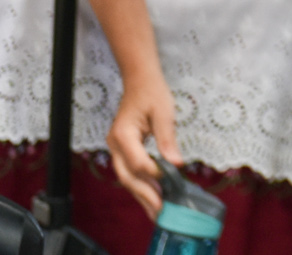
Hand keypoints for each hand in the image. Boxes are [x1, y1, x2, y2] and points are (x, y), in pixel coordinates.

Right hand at [107, 77, 180, 216]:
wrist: (140, 81)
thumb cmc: (152, 92)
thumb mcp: (165, 113)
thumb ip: (168, 139)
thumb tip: (176, 163)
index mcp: (123, 135)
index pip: (138, 162)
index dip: (155, 173)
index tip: (172, 178)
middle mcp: (114, 144)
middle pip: (127, 176)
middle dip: (144, 195)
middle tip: (160, 211)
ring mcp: (116, 148)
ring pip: (126, 177)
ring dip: (141, 193)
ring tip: (157, 209)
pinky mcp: (122, 150)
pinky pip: (129, 170)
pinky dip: (140, 183)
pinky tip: (153, 193)